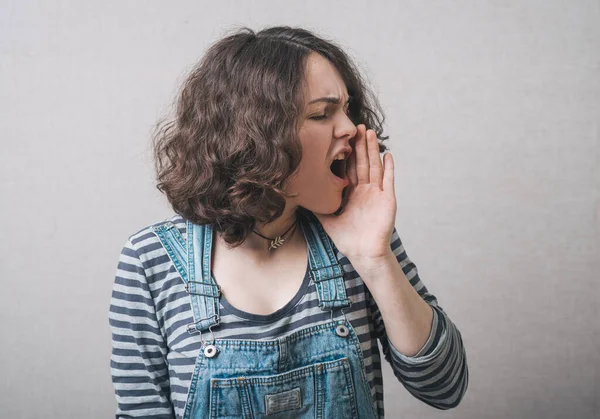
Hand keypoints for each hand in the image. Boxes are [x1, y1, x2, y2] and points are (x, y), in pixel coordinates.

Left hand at [314, 124, 396, 263]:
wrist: (363, 253)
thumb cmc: (347, 240)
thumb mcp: (328, 219)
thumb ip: (317, 207)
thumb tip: (300, 197)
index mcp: (352, 193)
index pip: (349, 168)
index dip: (347, 153)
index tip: (343, 137)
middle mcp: (365, 191)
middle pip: (362, 163)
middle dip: (360, 145)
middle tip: (358, 126)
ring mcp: (377, 194)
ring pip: (375, 167)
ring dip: (373, 150)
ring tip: (371, 133)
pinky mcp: (387, 200)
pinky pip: (388, 181)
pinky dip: (389, 168)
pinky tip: (388, 155)